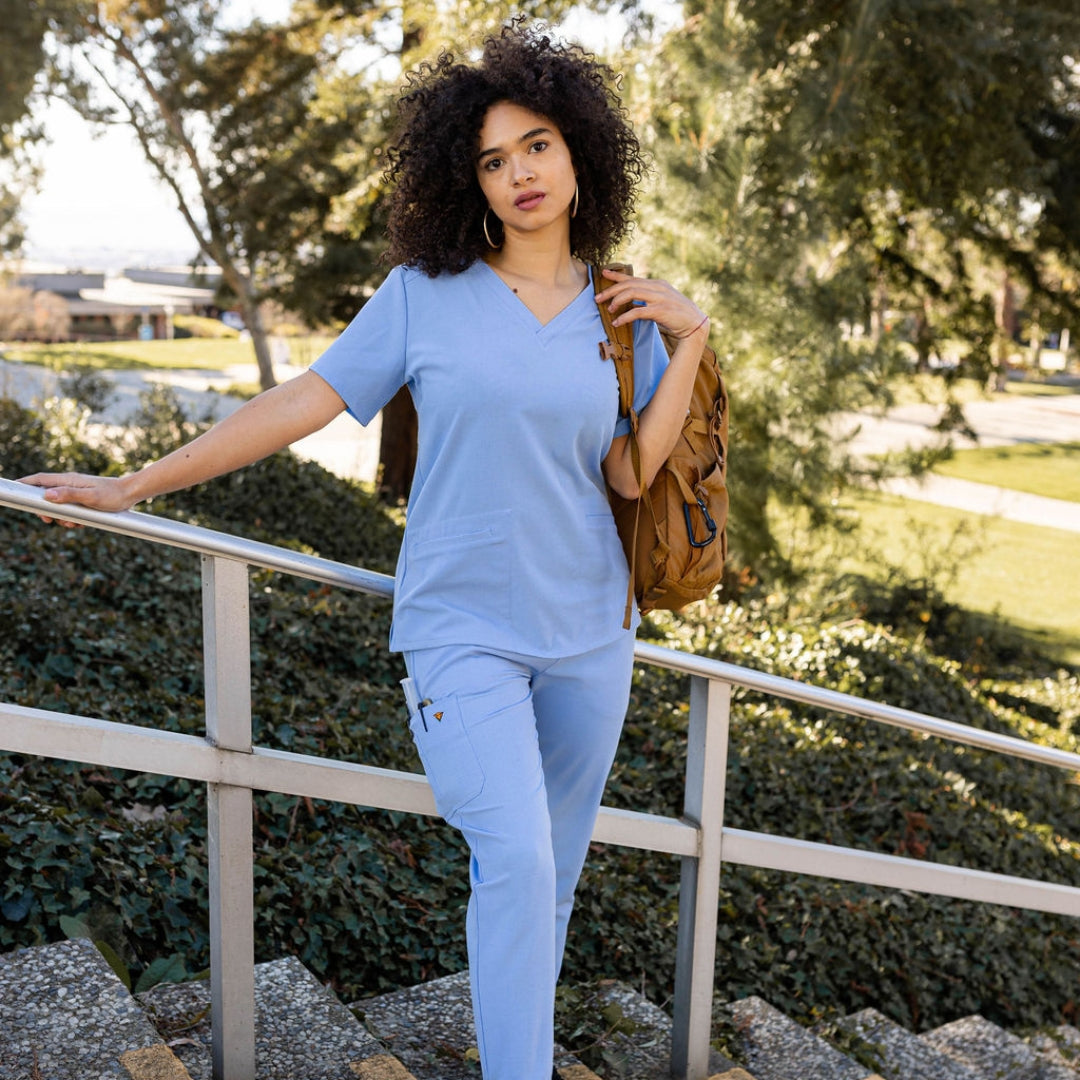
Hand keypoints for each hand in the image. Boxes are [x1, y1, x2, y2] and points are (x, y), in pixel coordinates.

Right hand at [17, 472, 134, 525]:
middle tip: (49, 520)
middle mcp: (69, 484)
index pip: (40, 480)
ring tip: (73, 524)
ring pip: (58, 505)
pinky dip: (72, 518)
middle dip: (44, 510)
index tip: (13, 490)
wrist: (131, 494)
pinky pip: (70, 510)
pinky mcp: (83, 499)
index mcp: (68, 480)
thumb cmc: (113, 495)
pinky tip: (81, 523)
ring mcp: (76, 492)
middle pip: (46, 495)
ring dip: (61, 517)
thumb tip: (46, 495)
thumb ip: (69, 495)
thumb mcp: (90, 497)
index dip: (25, 484)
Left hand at [594, 267, 709, 341]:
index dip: (616, 276)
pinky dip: (625, 317)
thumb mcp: (661, 304)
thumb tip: (629, 304)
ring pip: (631, 294)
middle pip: (628, 285)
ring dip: (617, 301)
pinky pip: (637, 311)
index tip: (603, 274)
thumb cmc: (677, 316)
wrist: (696, 325)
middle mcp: (657, 288)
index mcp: (657, 284)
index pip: (633, 278)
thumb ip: (646, 301)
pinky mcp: (660, 310)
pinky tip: (617, 322)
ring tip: (609, 309)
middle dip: (611, 291)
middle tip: (597, 298)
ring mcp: (660, 298)